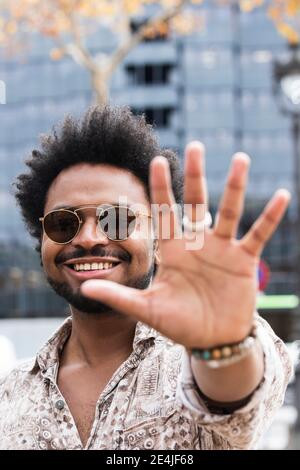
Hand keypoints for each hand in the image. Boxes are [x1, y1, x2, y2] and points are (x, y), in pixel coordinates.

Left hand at [81, 142, 289, 348]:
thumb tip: (85, 284)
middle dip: (194, 175)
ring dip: (235, 186)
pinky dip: (269, 217)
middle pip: (195, 203)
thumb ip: (119, 296)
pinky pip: (258, 234)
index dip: (160, 188)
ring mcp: (222, 249)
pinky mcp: (243, 261)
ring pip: (229, 211)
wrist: (212, 339)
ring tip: (241, 158)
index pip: (164, 212)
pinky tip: (282, 195)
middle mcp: (197, 243)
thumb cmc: (179, 323)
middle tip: (195, 145)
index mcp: (172, 250)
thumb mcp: (148, 309)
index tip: (155, 161)